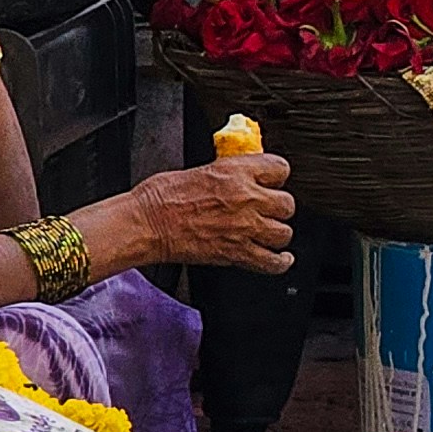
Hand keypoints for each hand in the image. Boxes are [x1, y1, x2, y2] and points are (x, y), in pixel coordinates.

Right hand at [133, 155, 297, 276]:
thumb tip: (241, 176)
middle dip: (277, 208)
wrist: (145, 223)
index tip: (271, 182)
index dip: (276, 177)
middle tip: (266, 210)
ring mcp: (245, 228)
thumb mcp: (200, 170)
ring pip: (284, 233)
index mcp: (236, 172)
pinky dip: (279, 262)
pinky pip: (273, 262)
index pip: (280, 168)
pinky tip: (280, 259)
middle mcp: (246, 199)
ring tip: (267, 233)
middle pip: (287, 204)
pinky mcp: (237, 253)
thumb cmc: (160, 196)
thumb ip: (228, 174)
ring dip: (276, 234)